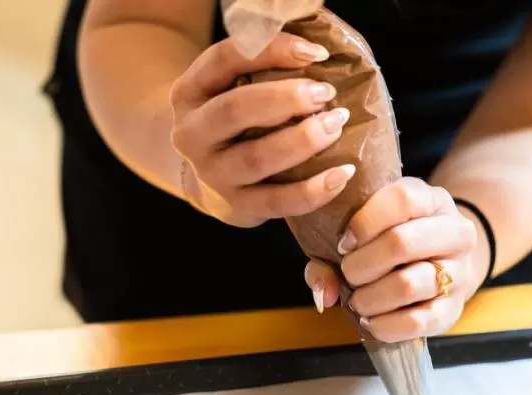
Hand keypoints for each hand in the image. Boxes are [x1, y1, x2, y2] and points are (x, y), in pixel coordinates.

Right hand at [168, 33, 355, 227]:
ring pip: (257, 158)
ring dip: (303, 140)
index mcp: (189, 92)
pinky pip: (277, 202)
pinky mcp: (236, 206)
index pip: (225, 59)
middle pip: (235, 109)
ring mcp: (212, 174)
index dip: (272, 50)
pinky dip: (313, 190)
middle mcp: (191, 134)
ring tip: (337, 124)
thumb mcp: (231, 88)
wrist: (209, 180)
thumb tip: (317, 54)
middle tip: (326, 94)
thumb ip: (262, 68)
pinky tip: (341, 174)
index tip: (317, 53)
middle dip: (286, 98)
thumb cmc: (234, 122)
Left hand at [304, 178, 489, 342]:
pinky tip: (370, 320)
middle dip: (360, 265)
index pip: (401, 200)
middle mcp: (456, 233)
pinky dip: (384, 325)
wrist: (441, 265)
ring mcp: (459, 273)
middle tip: (348, 274)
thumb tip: (324, 293)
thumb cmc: (392, 242)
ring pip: (407, 285)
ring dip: (369, 297)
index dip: (363, 224)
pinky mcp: (453, 311)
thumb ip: (330, 253)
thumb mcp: (368, 229)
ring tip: (357, 299)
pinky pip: (417, 322)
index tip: (343, 243)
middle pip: (401, 243)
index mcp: (433, 201)